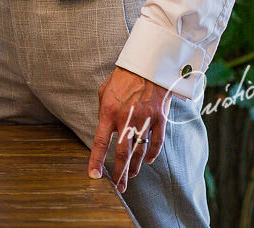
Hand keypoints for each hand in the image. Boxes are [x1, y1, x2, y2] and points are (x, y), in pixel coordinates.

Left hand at [89, 67, 171, 192]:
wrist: (147, 65)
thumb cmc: (123, 77)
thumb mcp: (104, 92)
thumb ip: (103, 112)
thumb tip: (104, 128)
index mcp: (108, 112)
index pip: (100, 142)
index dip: (96, 161)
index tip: (93, 175)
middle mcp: (126, 119)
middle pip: (122, 154)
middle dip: (119, 174)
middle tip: (118, 188)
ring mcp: (145, 120)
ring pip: (140, 152)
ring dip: (134, 167)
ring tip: (130, 177)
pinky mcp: (159, 119)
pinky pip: (156, 142)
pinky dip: (152, 154)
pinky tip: (147, 161)